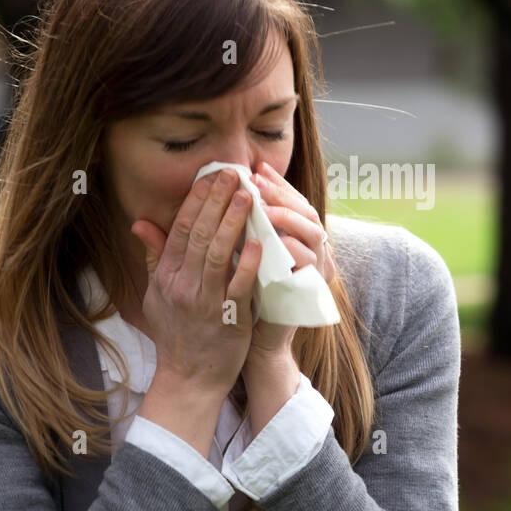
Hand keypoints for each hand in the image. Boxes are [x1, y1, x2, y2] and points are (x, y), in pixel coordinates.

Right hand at [129, 169, 261, 397]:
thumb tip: (141, 222)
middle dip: (217, 201)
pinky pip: (238, 286)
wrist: (189, 377)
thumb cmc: (176, 332)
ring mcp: (206, 302)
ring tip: (249, 196)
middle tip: (233, 174)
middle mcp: (183, 285)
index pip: (181, 230)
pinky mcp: (229, 319)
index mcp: (167, 276)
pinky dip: (246, 263)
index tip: (210, 176)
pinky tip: (257, 241)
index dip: (196, 201)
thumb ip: (154, 256)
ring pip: (218, 254)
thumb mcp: (157, 293)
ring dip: (233, 222)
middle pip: (200, 235)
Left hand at [244, 161, 334, 364]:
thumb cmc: (244, 296)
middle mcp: (310, 249)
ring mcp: (314, 268)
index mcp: (293, 237)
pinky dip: (295, 250)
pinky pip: (311, 264)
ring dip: (289, 218)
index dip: (276, 184)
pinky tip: (277, 241)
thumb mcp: (234, 258)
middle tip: (257, 182)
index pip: (291, 201)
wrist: (255, 341)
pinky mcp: (312, 288)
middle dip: (281, 194)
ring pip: (314, 232)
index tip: (255, 169)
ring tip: (264, 208)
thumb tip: (196, 202)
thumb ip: (227, 230)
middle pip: (306, 210)